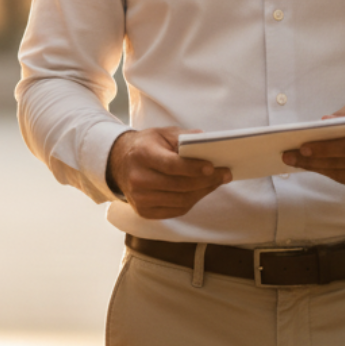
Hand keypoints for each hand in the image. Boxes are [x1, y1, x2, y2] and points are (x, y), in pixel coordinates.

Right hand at [107, 128, 230, 219]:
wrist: (119, 163)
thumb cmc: (146, 146)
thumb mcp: (161, 134)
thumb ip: (183, 137)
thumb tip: (207, 142)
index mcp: (142, 155)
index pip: (171, 165)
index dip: (193, 168)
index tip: (213, 167)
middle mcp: (138, 179)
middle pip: (179, 185)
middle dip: (206, 181)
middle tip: (225, 174)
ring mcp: (140, 198)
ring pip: (181, 200)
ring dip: (203, 192)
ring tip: (217, 182)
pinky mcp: (144, 211)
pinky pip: (176, 210)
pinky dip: (192, 201)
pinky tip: (201, 191)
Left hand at [281, 99, 344, 188]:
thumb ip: (342, 115)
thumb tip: (322, 123)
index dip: (323, 149)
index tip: (303, 147)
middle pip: (339, 163)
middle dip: (311, 160)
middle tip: (289, 157)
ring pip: (341, 174)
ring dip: (318, 168)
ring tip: (297, 161)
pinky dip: (331, 173)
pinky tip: (317, 166)